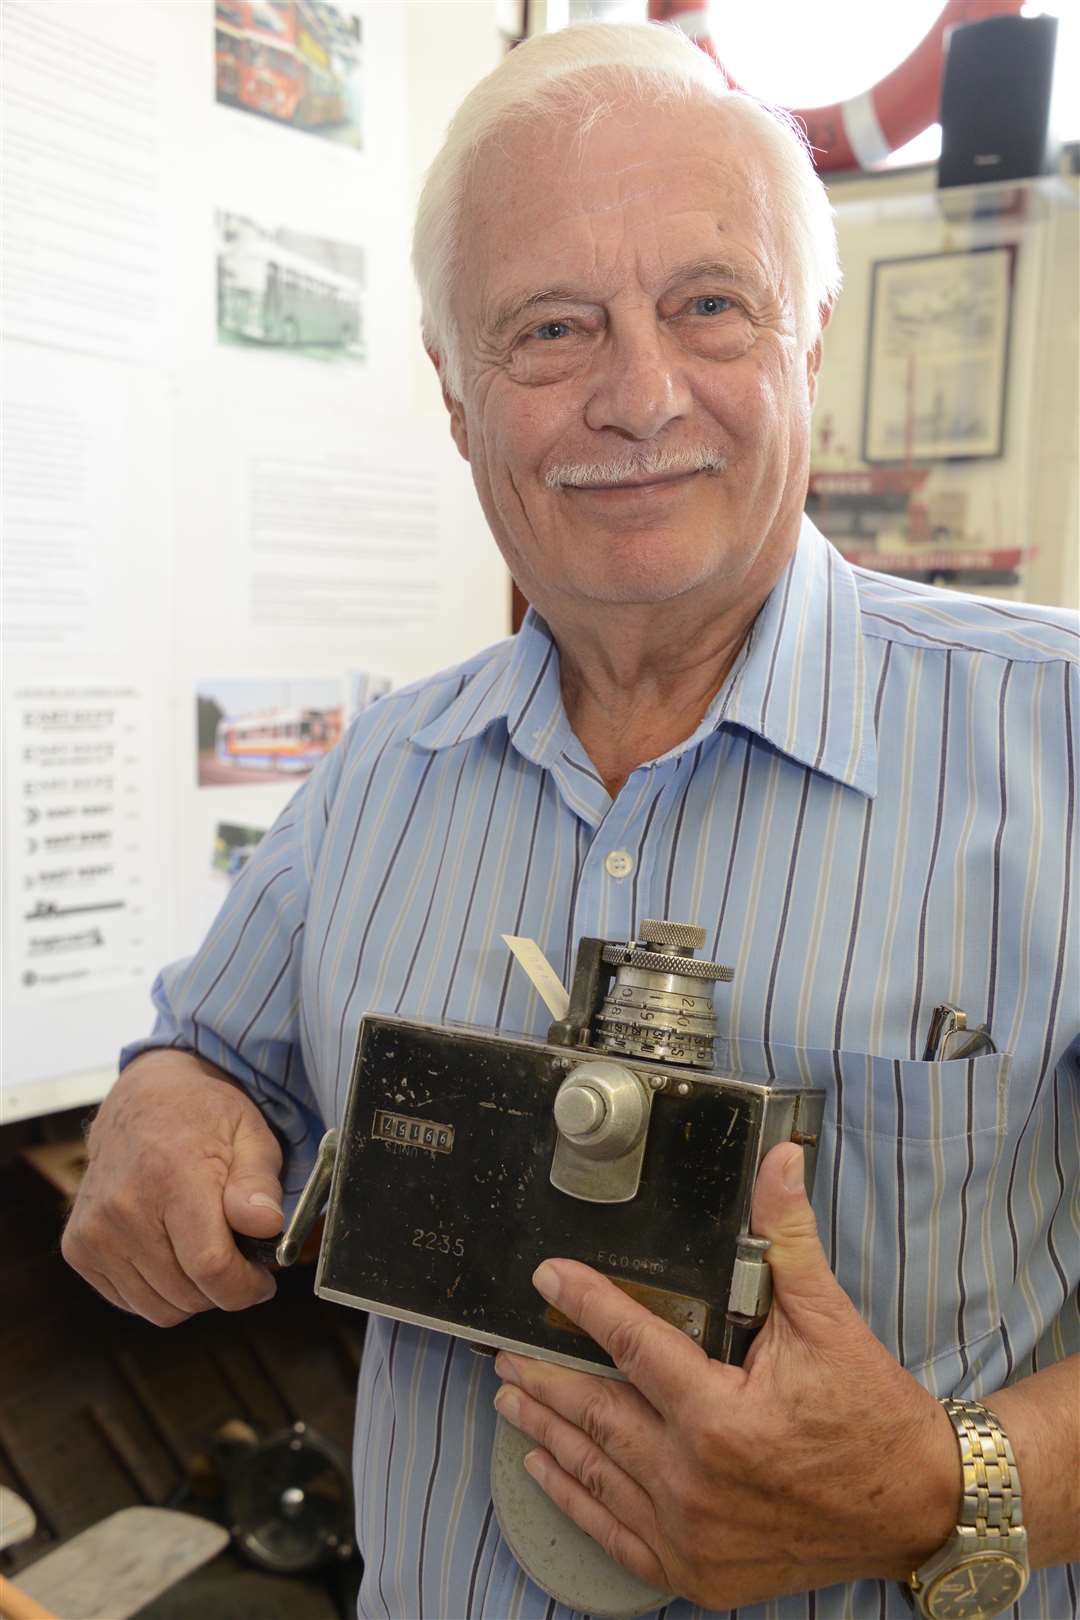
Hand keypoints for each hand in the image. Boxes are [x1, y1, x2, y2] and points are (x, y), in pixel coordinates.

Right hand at [62, 1050, 284, 1326]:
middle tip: (237, 1256)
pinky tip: (172, 1250)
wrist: (144, 1099)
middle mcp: (123, 1206)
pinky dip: (158, 1290)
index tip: (263, 1280)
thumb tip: (267, 1227)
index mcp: (172, 1176)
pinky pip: (130, 1302)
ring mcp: (94, 1230)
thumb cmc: (205, 1118)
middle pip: (187, 1295)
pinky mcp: (78, 1247)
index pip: (210, 1266)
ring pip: (159, 1309)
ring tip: (204, 1250)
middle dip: (223, 1288)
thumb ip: (259, 1185)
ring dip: (191, 1294)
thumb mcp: (251, 1136)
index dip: (245, 1287)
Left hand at [494, 1142, 958, 1608]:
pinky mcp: (699, 1571)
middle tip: (503, 1352)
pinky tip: (544, 1471)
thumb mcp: (829, 1319)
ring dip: (548, 1432)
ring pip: (597, 1472)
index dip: (585, 1306)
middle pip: (598, 1415)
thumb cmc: (873, 1414)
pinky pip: (616, 1534)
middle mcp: (696, 1481)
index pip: (633, 1345)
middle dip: (546, 1378)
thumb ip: (788, 1239)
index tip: (550, 1280)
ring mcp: (693, 1534)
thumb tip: (779, 1161)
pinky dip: (574, 1500)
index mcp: (721, 1417)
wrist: (919, 1507)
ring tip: (510, 1399)